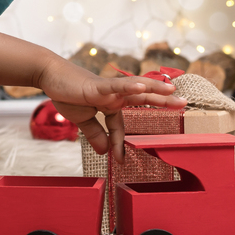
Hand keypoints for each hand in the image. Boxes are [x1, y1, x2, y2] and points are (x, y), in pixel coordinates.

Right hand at [38, 58, 186, 163]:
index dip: (119, 143)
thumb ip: (95, 134)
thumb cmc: (66, 92)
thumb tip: (105, 153)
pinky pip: (117, 86)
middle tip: (184, 103)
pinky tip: (143, 87)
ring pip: (136, 88)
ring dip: (155, 89)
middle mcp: (114, 94)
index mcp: (110, 102)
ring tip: (172, 90)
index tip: (120, 160)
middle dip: (163, 100)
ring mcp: (108, 89)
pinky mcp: (98, 86)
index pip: (120, 124)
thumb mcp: (82, 119)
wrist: (49, 75)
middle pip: (143, 97)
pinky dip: (130, 87)